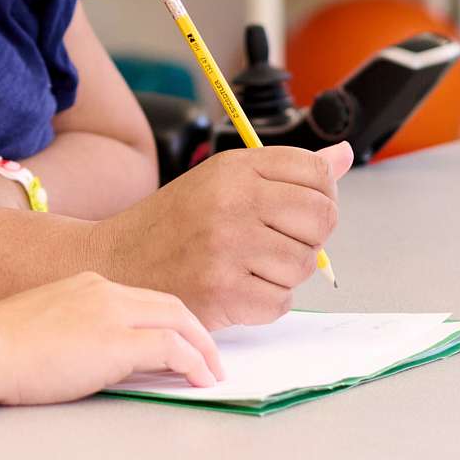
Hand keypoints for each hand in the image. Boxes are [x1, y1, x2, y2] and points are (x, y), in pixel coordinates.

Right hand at [0, 272, 221, 404]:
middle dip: (198, 332)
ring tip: (213, 373)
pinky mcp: (116, 342)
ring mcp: (111, 313)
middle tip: (211, 357)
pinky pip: (172, 350)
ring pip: (178, 322)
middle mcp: (103, 290)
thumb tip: (98, 358)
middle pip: (170, 305)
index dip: (170, 320)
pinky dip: (193, 364)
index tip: (182, 341)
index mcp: (85, 284)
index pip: (143, 298)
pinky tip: (200, 382)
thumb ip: (75, 333)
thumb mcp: (43, 329)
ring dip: (202, 350)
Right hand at [89, 142, 350, 328]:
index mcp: (235, 168)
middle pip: (321, 220)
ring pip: (303, 265)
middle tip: (276, 244)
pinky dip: (265, 303)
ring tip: (249, 268)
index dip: (323, 197)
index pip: (318, 174)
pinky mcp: (223, 293)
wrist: (116, 262)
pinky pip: (280, 302)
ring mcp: (228, 248)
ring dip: (284, 275)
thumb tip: (343, 155)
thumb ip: (284, 171)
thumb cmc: (173, 224)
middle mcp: (233, 202)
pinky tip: (237, 290)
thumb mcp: (223, 180)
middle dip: (308, 238)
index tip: (302, 212)